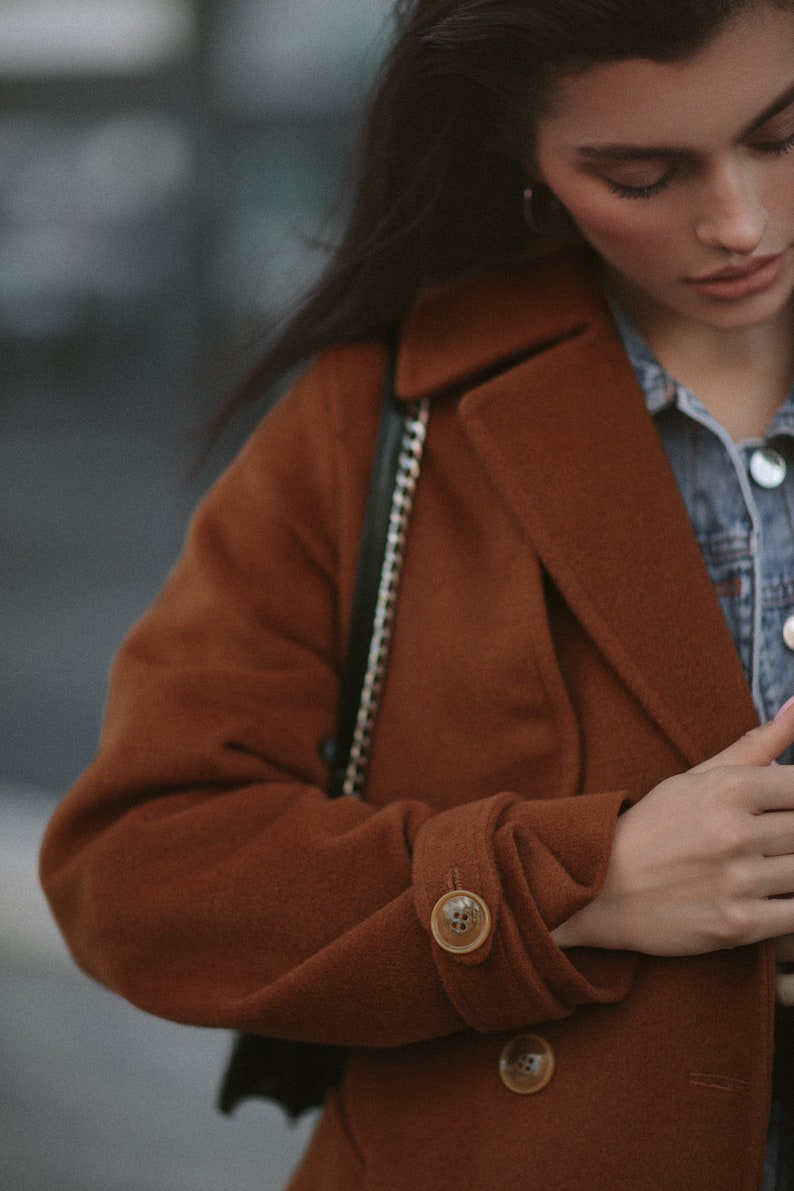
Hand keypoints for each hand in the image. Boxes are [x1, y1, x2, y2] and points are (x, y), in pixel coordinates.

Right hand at [552, 702, 793, 955]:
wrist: (598, 889)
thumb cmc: (653, 828)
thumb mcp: (696, 778)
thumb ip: (756, 745)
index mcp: (728, 788)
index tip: (780, 808)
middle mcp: (735, 832)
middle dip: (789, 834)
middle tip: (760, 839)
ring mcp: (738, 881)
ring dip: (787, 868)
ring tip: (760, 864)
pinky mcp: (738, 925)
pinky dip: (788, 904)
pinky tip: (767, 895)